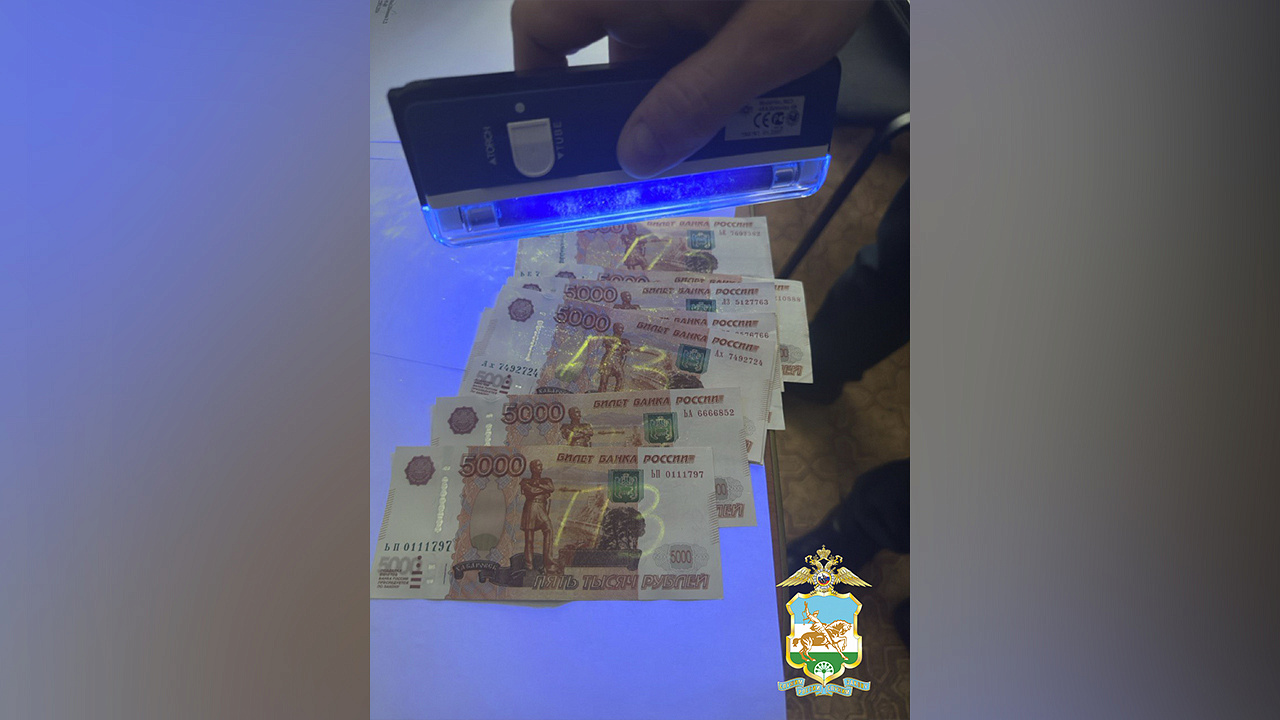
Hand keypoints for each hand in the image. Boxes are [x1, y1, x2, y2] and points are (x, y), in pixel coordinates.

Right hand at [512, 0, 869, 177]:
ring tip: (707, 162)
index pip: (543, 25)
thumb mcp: (772, 38)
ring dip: (678, 105)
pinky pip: (696, 41)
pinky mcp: (720, 0)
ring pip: (657, 54)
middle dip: (626, 116)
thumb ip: (702, 96)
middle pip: (604, 53)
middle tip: (648, 175)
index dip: (536, 82)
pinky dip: (711, 78)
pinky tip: (746, 119)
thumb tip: (636, 158)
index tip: (552, 140)